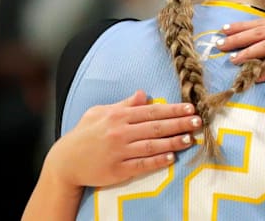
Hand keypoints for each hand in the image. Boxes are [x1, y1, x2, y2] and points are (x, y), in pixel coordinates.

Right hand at [45, 90, 201, 188]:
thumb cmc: (84, 134)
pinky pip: (142, 165)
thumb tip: (144, 94)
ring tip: (191, 139)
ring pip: (152, 146)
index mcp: (118, 116)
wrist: (65, 161)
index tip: (190, 108)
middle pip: (156, 127)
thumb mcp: (100, 112)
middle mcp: (120, 132)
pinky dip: (157, 161)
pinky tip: (172, 158)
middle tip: (198, 121)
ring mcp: (119, 152)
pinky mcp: (117, 170)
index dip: (172, 109)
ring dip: (173, 142)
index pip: (151, 111)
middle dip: (179, 124)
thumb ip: (124, 104)